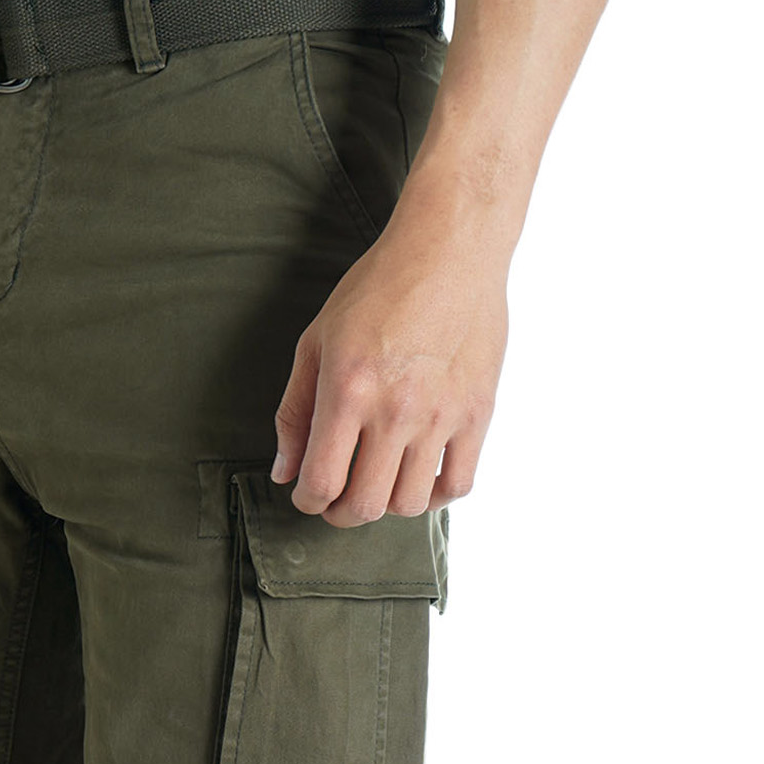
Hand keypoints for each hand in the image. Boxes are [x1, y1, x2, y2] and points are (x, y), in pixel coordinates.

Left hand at [270, 213, 508, 524]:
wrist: (451, 250)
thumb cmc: (377, 288)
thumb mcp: (317, 340)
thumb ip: (295, 411)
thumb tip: (285, 472)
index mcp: (348, 391)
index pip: (321, 482)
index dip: (306, 500)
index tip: (307, 494)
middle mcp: (396, 410)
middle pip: (364, 505)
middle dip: (340, 514)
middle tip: (336, 501)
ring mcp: (442, 416)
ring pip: (410, 504)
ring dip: (385, 505)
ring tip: (378, 482)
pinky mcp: (478, 413)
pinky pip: (458, 485)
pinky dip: (434, 496)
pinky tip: (419, 478)